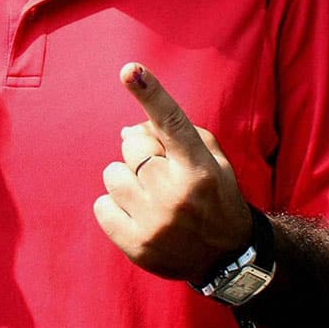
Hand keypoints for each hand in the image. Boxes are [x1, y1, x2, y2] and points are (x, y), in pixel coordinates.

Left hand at [93, 62, 251, 282]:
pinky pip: (101, 205)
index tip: (131, 69)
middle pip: (131, 147)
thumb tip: (127, 132)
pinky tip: (137, 214)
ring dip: (125, 179)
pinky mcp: (136, 246)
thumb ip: (175, 135)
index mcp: (199, 169)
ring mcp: (155, 222)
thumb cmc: (214, 195)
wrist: (227, 257)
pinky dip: (113, 206)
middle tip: (159, 171)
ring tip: (148, 195)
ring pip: (112, 174)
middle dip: (140, 153)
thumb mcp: (210, 159)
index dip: (151, 94)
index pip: (172, 123)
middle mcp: (177, 194)